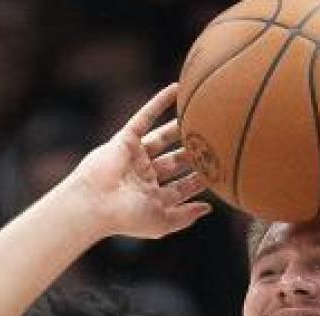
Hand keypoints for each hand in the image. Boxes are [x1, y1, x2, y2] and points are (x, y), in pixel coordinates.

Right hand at [70, 83, 211, 238]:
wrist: (96, 204)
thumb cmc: (127, 218)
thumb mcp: (163, 222)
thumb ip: (185, 216)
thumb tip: (208, 209)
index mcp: (153, 196)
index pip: (182, 186)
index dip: (200, 180)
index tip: (223, 171)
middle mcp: (144, 175)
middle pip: (176, 161)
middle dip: (194, 153)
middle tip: (217, 141)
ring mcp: (135, 156)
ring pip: (163, 137)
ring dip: (181, 127)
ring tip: (202, 114)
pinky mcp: (125, 139)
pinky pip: (144, 116)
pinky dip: (159, 102)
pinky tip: (176, 89)